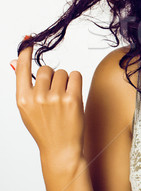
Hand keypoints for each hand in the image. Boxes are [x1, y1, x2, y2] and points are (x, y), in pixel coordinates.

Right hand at [12, 43, 84, 165]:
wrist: (61, 149)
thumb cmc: (45, 128)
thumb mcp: (27, 109)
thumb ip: (23, 86)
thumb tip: (15, 62)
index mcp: (22, 99)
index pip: (22, 69)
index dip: (25, 53)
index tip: (28, 41)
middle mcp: (37, 97)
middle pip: (46, 69)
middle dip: (52, 76)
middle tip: (54, 93)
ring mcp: (55, 98)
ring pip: (62, 72)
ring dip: (65, 81)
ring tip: (63, 99)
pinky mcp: (72, 99)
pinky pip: (75, 75)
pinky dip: (75, 81)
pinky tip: (73, 95)